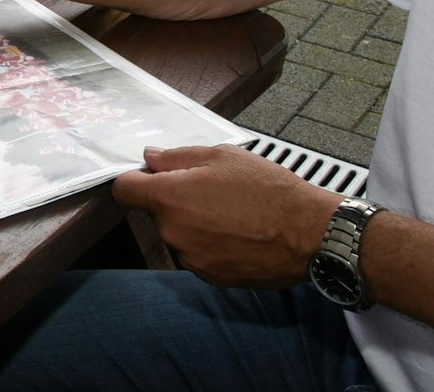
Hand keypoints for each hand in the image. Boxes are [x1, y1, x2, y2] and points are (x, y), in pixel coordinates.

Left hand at [112, 144, 341, 288]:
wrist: (308, 233)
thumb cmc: (268, 191)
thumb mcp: (222, 156)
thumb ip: (177, 157)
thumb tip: (150, 158)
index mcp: (169, 198)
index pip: (124, 190)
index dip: (134, 179)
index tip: (148, 176)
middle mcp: (173, 232)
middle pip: (156, 212)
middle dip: (174, 199)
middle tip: (211, 189)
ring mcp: (191, 258)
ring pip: (179, 233)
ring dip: (193, 223)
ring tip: (231, 212)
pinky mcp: (210, 276)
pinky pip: (198, 254)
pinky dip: (210, 244)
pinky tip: (238, 233)